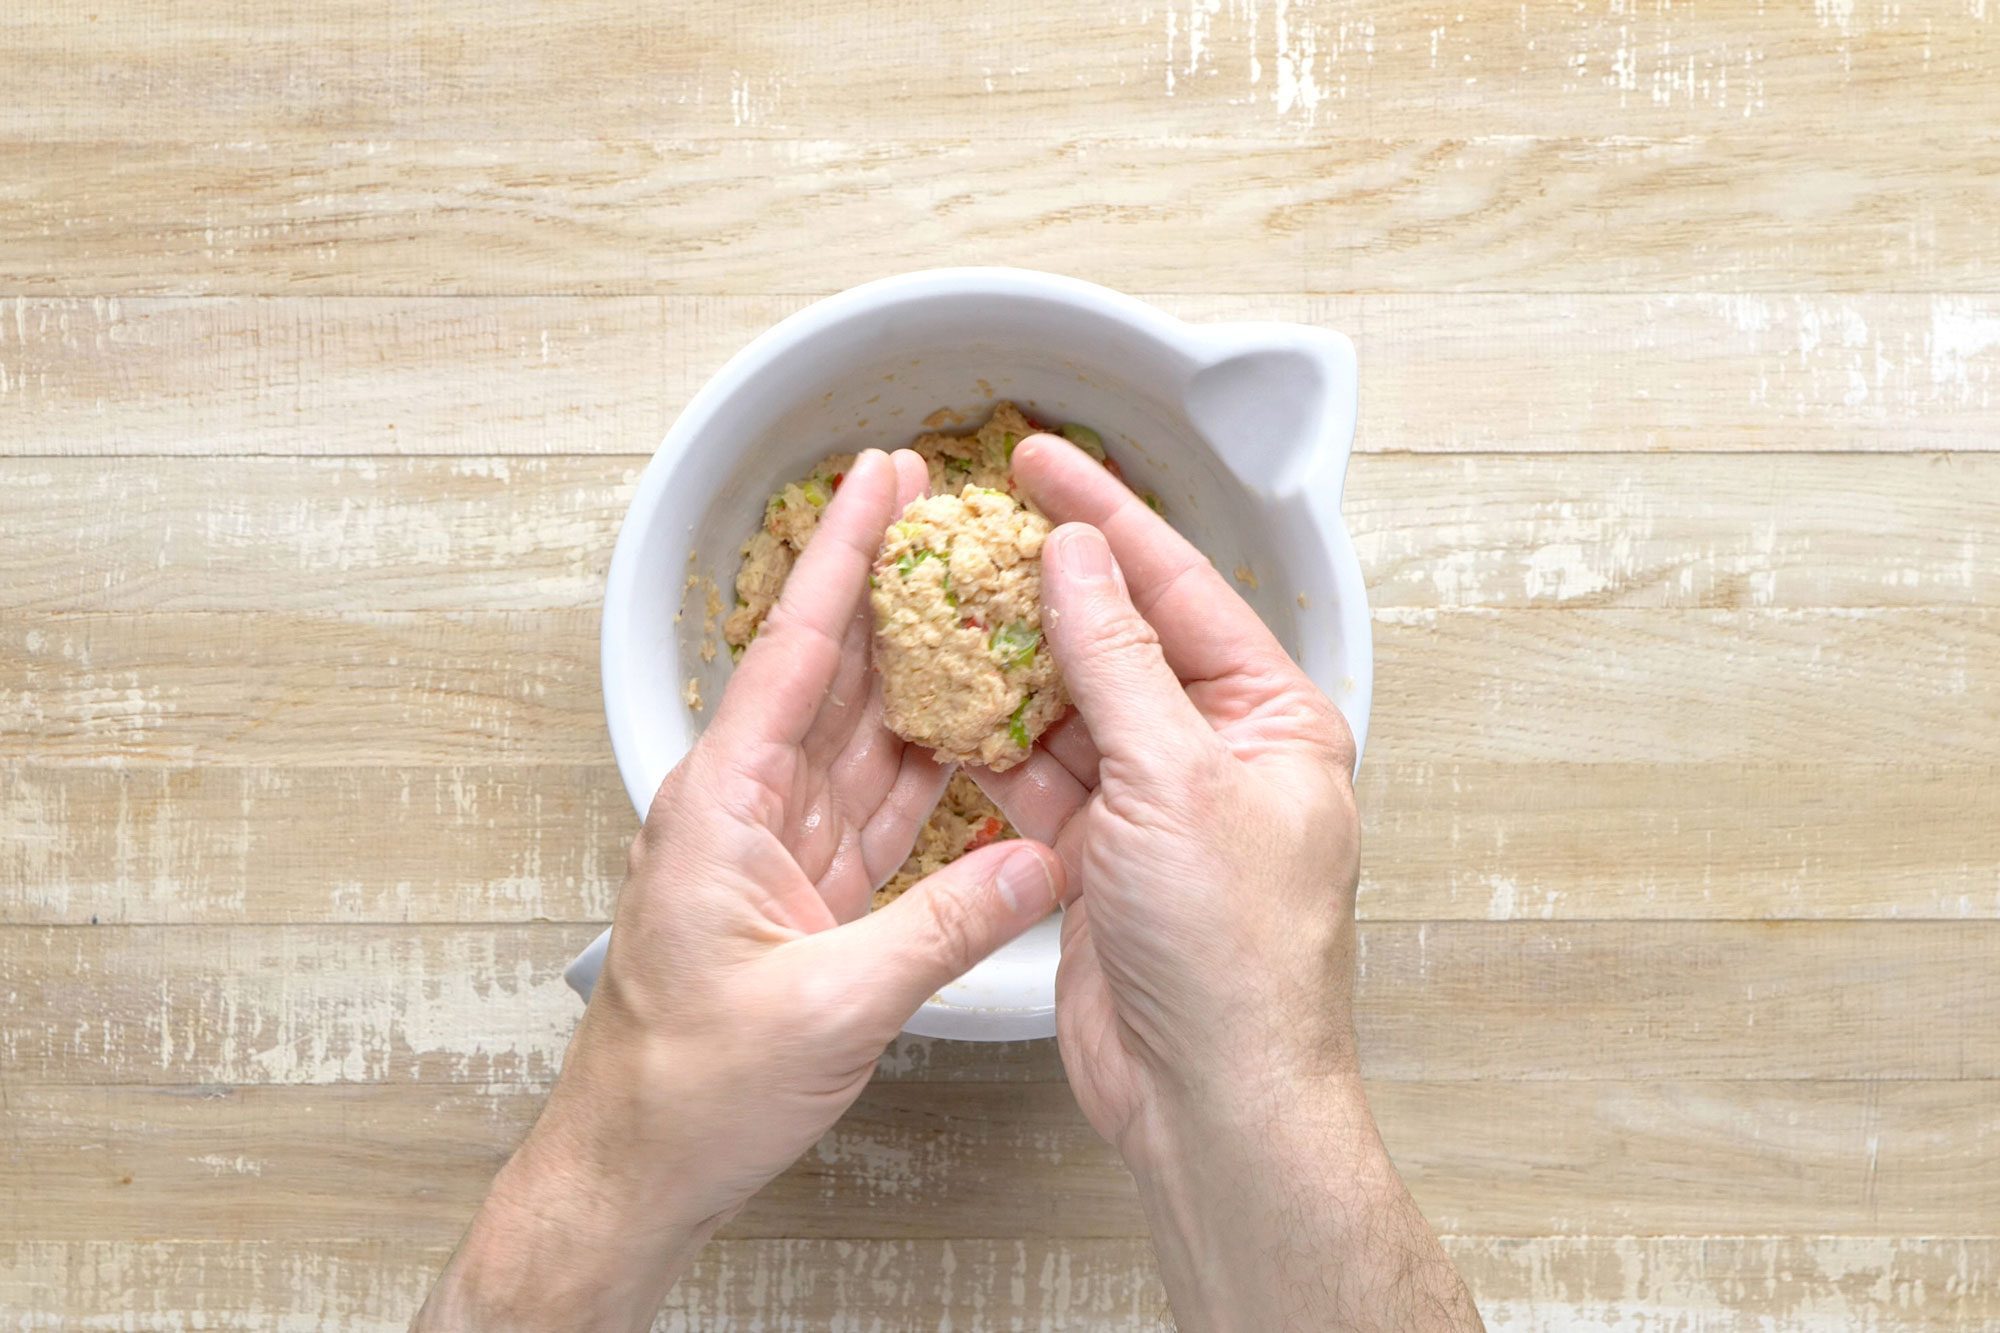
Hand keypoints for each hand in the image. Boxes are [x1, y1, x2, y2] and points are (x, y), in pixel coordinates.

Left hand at [418, 448, 1064, 1331]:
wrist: (638, 1167)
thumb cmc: (688, 1088)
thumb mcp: (829, 1003)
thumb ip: (945, 929)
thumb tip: (1042, 867)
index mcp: (726, 803)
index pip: (795, 649)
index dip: (839, 555)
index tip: (877, 479)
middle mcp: (747, 807)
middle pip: (833, 673)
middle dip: (888, 590)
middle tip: (946, 518)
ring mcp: (778, 848)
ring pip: (862, 736)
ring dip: (917, 674)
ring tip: (978, 609)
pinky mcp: (807, 893)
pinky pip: (879, 807)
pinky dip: (930, 770)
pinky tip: (973, 734)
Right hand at [978, 434, 1479, 1330]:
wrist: (1211, 1098)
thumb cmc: (1234, 955)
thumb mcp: (1175, 780)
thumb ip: (1118, 659)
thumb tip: (1078, 560)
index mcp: (1272, 717)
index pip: (1180, 585)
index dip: (1105, 516)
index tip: (1041, 462)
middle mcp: (1219, 752)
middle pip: (1120, 637)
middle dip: (1045, 587)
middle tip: (970, 530)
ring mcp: (1157, 805)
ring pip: (1071, 705)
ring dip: (1009, 664)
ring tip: (940, 608)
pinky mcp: (1104, 855)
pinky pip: (1041, 775)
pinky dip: (993, 743)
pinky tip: (947, 705)